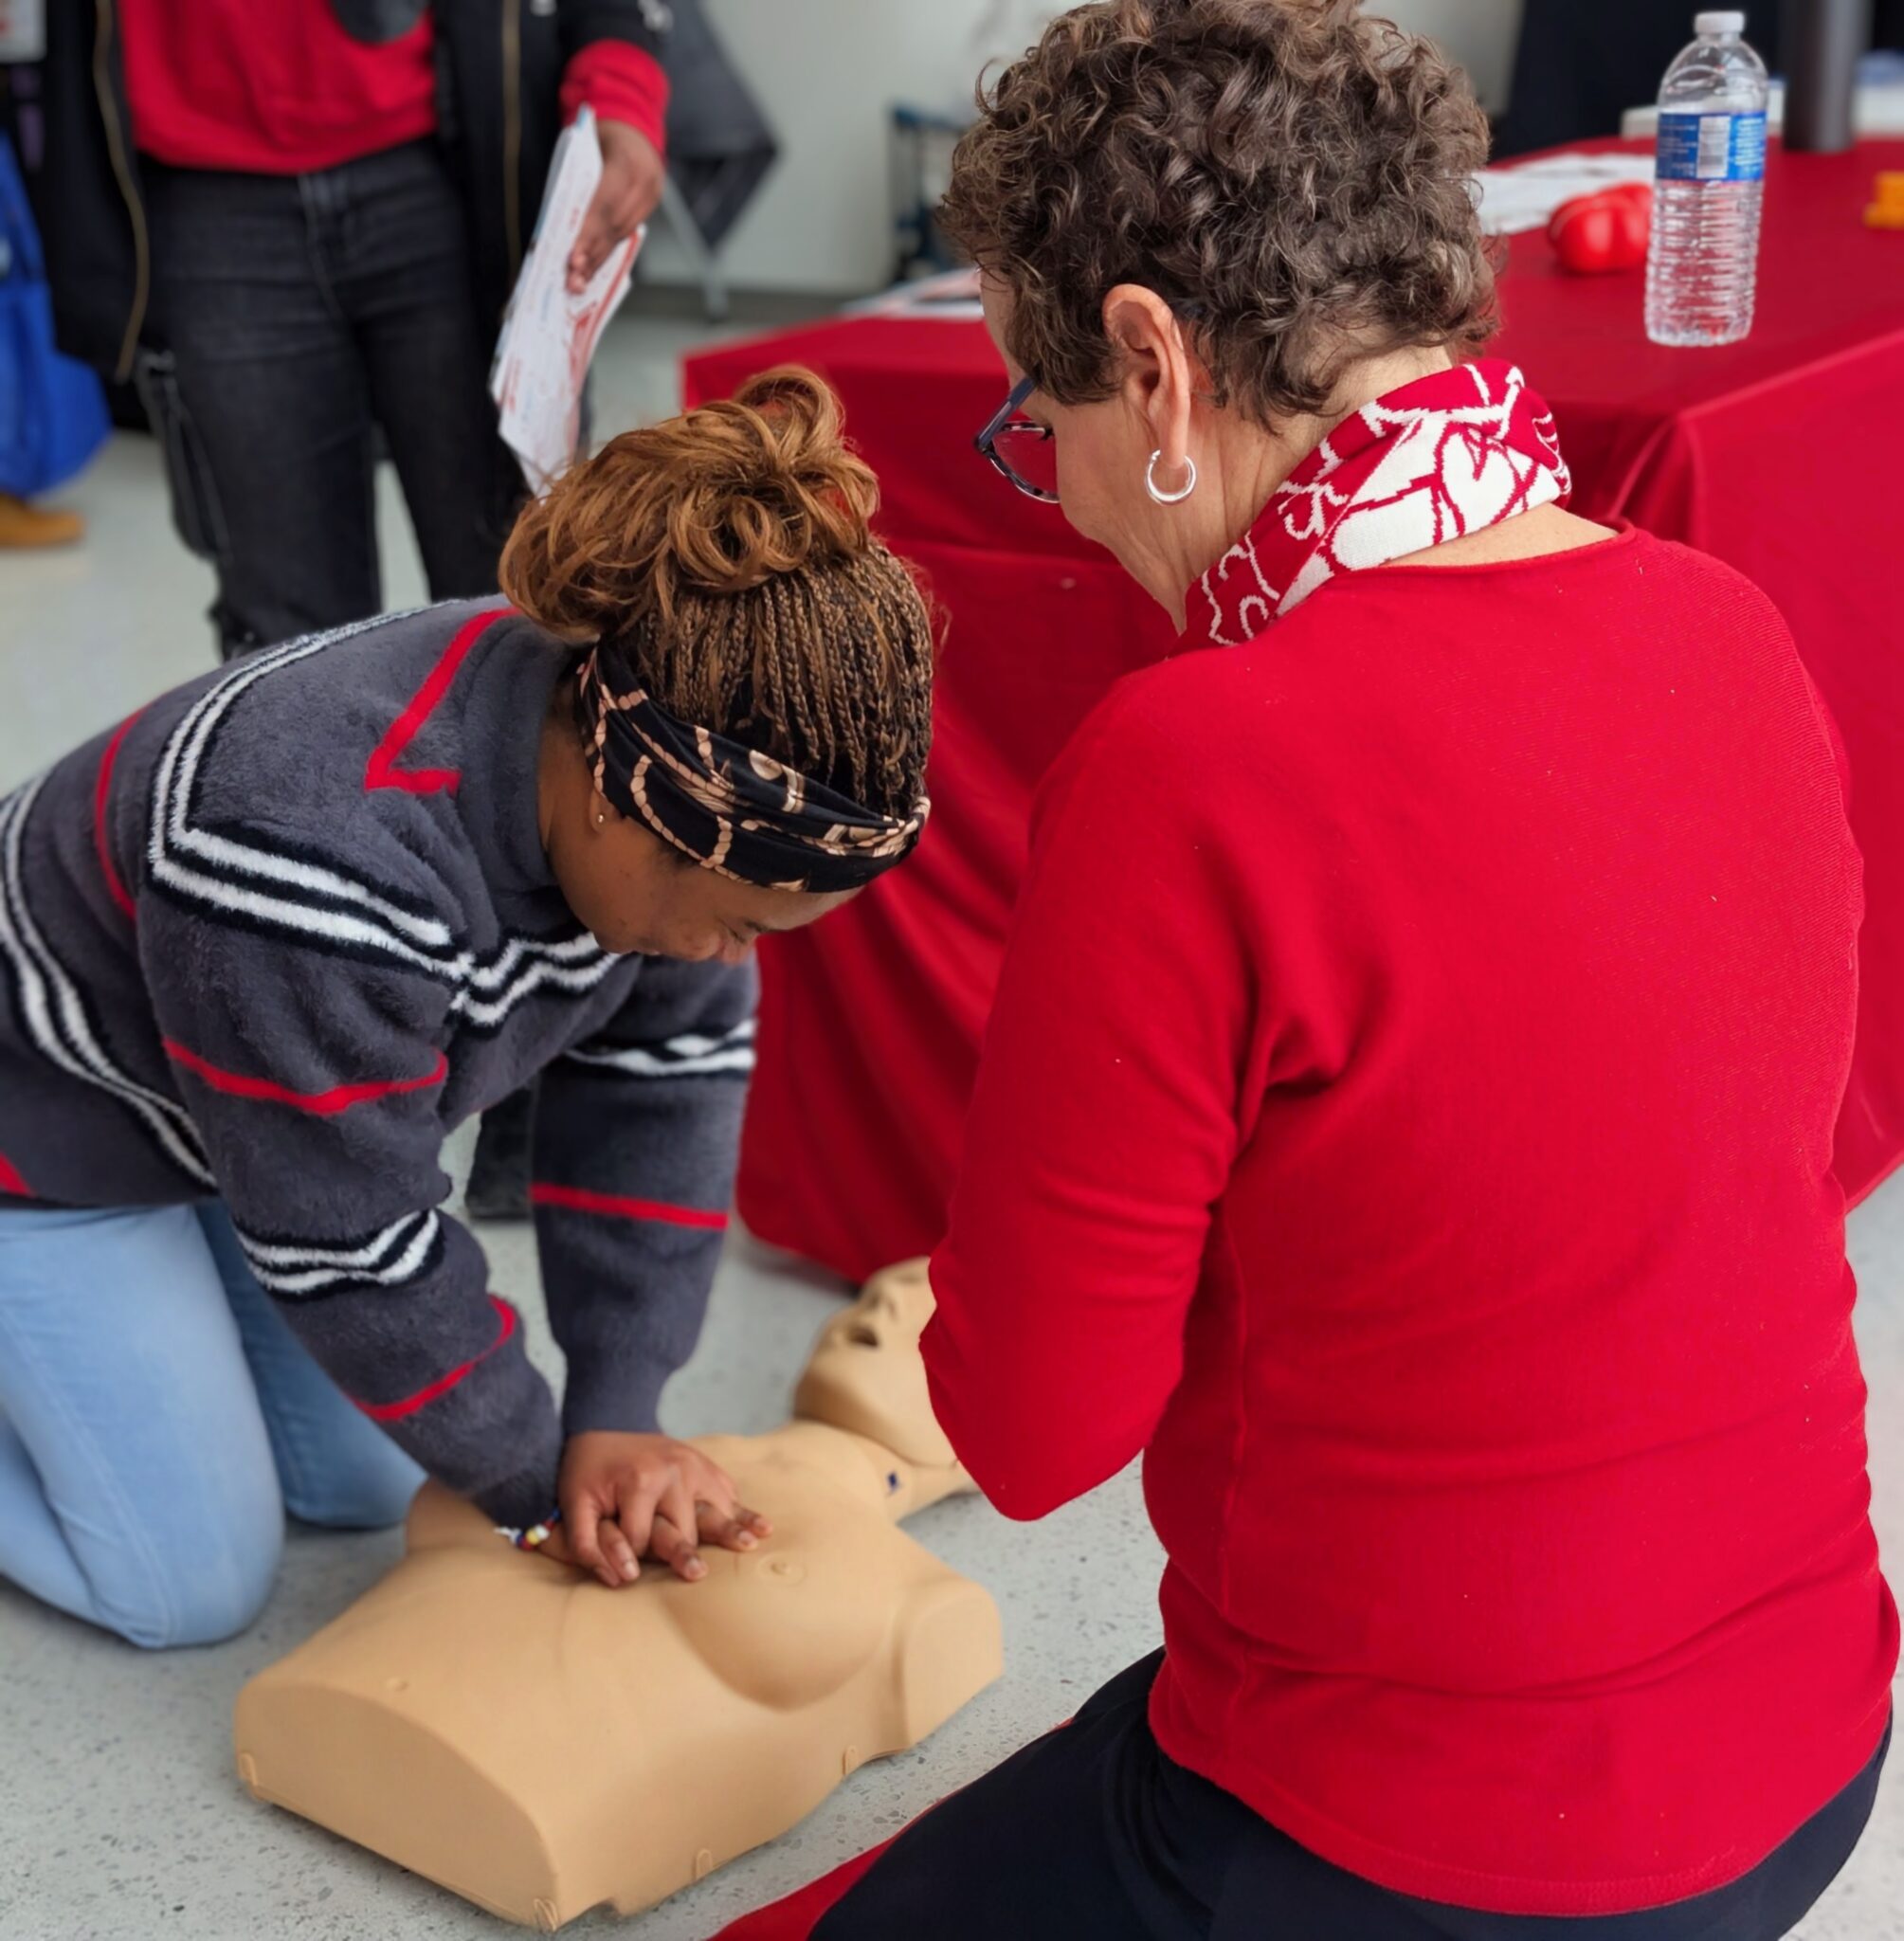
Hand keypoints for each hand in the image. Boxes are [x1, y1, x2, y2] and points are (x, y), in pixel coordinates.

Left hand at [545, 1431, 771, 1587]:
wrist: (605, 1424)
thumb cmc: (587, 1470)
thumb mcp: (574, 1504)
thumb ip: (585, 1544)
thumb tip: (619, 1579)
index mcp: (641, 1480)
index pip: (642, 1539)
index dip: (629, 1555)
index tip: (622, 1559)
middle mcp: (674, 1471)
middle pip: (685, 1528)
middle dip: (683, 1553)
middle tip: (697, 1575)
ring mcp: (695, 1465)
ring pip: (715, 1509)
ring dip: (732, 1530)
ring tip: (750, 1546)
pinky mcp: (705, 1463)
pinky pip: (726, 1490)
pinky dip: (741, 1509)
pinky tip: (761, 1526)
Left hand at [568, 120, 664, 292]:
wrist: (634, 122)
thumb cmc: (599, 133)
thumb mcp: (584, 144)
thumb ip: (575, 178)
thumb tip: (556, 222)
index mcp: (627, 162)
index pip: (604, 206)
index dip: (588, 235)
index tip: (572, 259)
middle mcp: (646, 181)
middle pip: (615, 226)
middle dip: (591, 255)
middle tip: (573, 280)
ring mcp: (652, 195)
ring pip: (621, 234)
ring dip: (598, 261)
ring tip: (579, 283)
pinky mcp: (650, 206)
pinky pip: (626, 233)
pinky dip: (607, 252)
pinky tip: (592, 270)